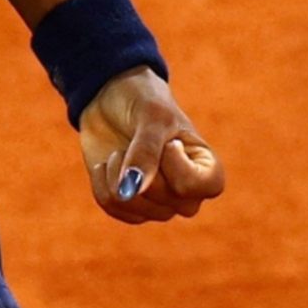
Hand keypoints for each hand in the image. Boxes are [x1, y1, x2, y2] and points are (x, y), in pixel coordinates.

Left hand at [76, 66, 225, 225]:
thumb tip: (134, 190)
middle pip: (168, 202)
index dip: (179, 166)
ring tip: (120, 151)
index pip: (207, 186)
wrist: (109, 99)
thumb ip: (147, 151)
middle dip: (141, 167)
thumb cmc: (142, 101)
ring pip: (136, 207)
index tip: (168, 142)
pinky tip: (104, 164)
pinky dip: (101, 182)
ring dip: (117, 173)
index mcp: (205, 166)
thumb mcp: (151, 116)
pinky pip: (113, 207)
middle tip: (136, 140)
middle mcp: (186, 192)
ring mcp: (158, 202)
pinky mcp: (129, 205)